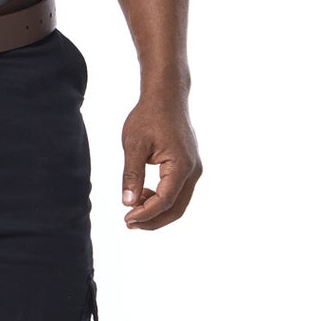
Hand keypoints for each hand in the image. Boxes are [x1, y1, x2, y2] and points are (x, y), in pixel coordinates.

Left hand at [120, 89, 201, 230]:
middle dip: (153, 219)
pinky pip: (178, 191)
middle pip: (176, 208)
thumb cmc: (149, 116)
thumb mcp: (134, 145)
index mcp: (181, 166)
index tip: (126, 219)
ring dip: (157, 210)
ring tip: (133, 209)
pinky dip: (162, 199)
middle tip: (129, 223)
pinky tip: (143, 194)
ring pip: (179, 202)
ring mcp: (194, 169)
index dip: (145, 214)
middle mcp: (193, 170)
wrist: (166, 97)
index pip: (164, 201)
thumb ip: (131, 175)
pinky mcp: (189, 166)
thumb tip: (127, 202)